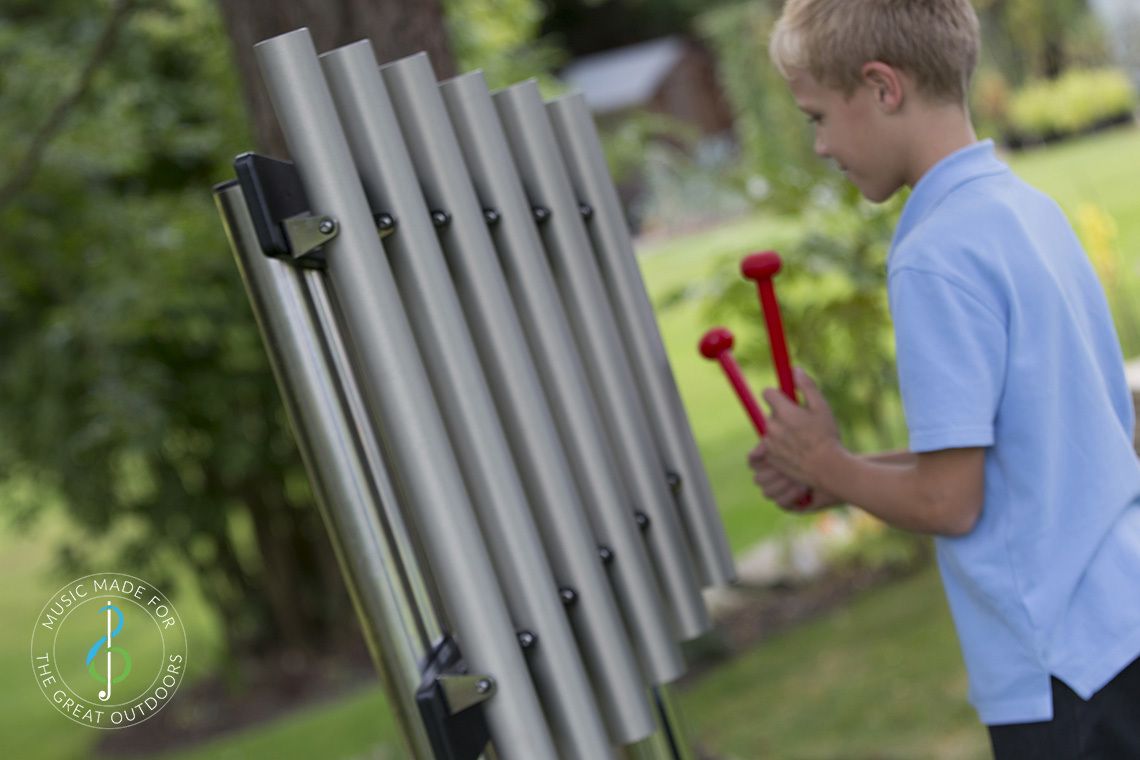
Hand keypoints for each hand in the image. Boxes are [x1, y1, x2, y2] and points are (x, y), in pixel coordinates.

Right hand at [748, 441, 839, 511]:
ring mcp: (781, 491)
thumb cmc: (821, 449)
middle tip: (789, 470)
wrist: (841, 469)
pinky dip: (792, 496)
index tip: (768, 454)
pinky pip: (780, 503)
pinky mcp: (790, 505)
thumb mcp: (797, 438)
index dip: (757, 460)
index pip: (753, 462)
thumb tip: (753, 454)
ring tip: (802, 479)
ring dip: (784, 485)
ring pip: (767, 492)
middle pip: (758, 479)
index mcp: (772, 458)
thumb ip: (774, 442)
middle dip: (774, 474)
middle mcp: (773, 476)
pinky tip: (805, 489)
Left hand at [760, 367, 842, 487]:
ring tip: (801, 439)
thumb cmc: (827, 436)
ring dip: (781, 431)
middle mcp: (772, 426)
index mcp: (784, 412)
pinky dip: (780, 446)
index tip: (786, 398)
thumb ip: (807, 386)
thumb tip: (795, 369)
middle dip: (783, 414)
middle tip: (802, 423)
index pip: (767, 393)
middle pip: (771, 413)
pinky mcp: (770, 457)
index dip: (777, 394)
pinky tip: (796, 450)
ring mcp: (769, 443)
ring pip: (771, 430)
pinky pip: (771, 446)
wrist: (826, 468)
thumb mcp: (822, 407)